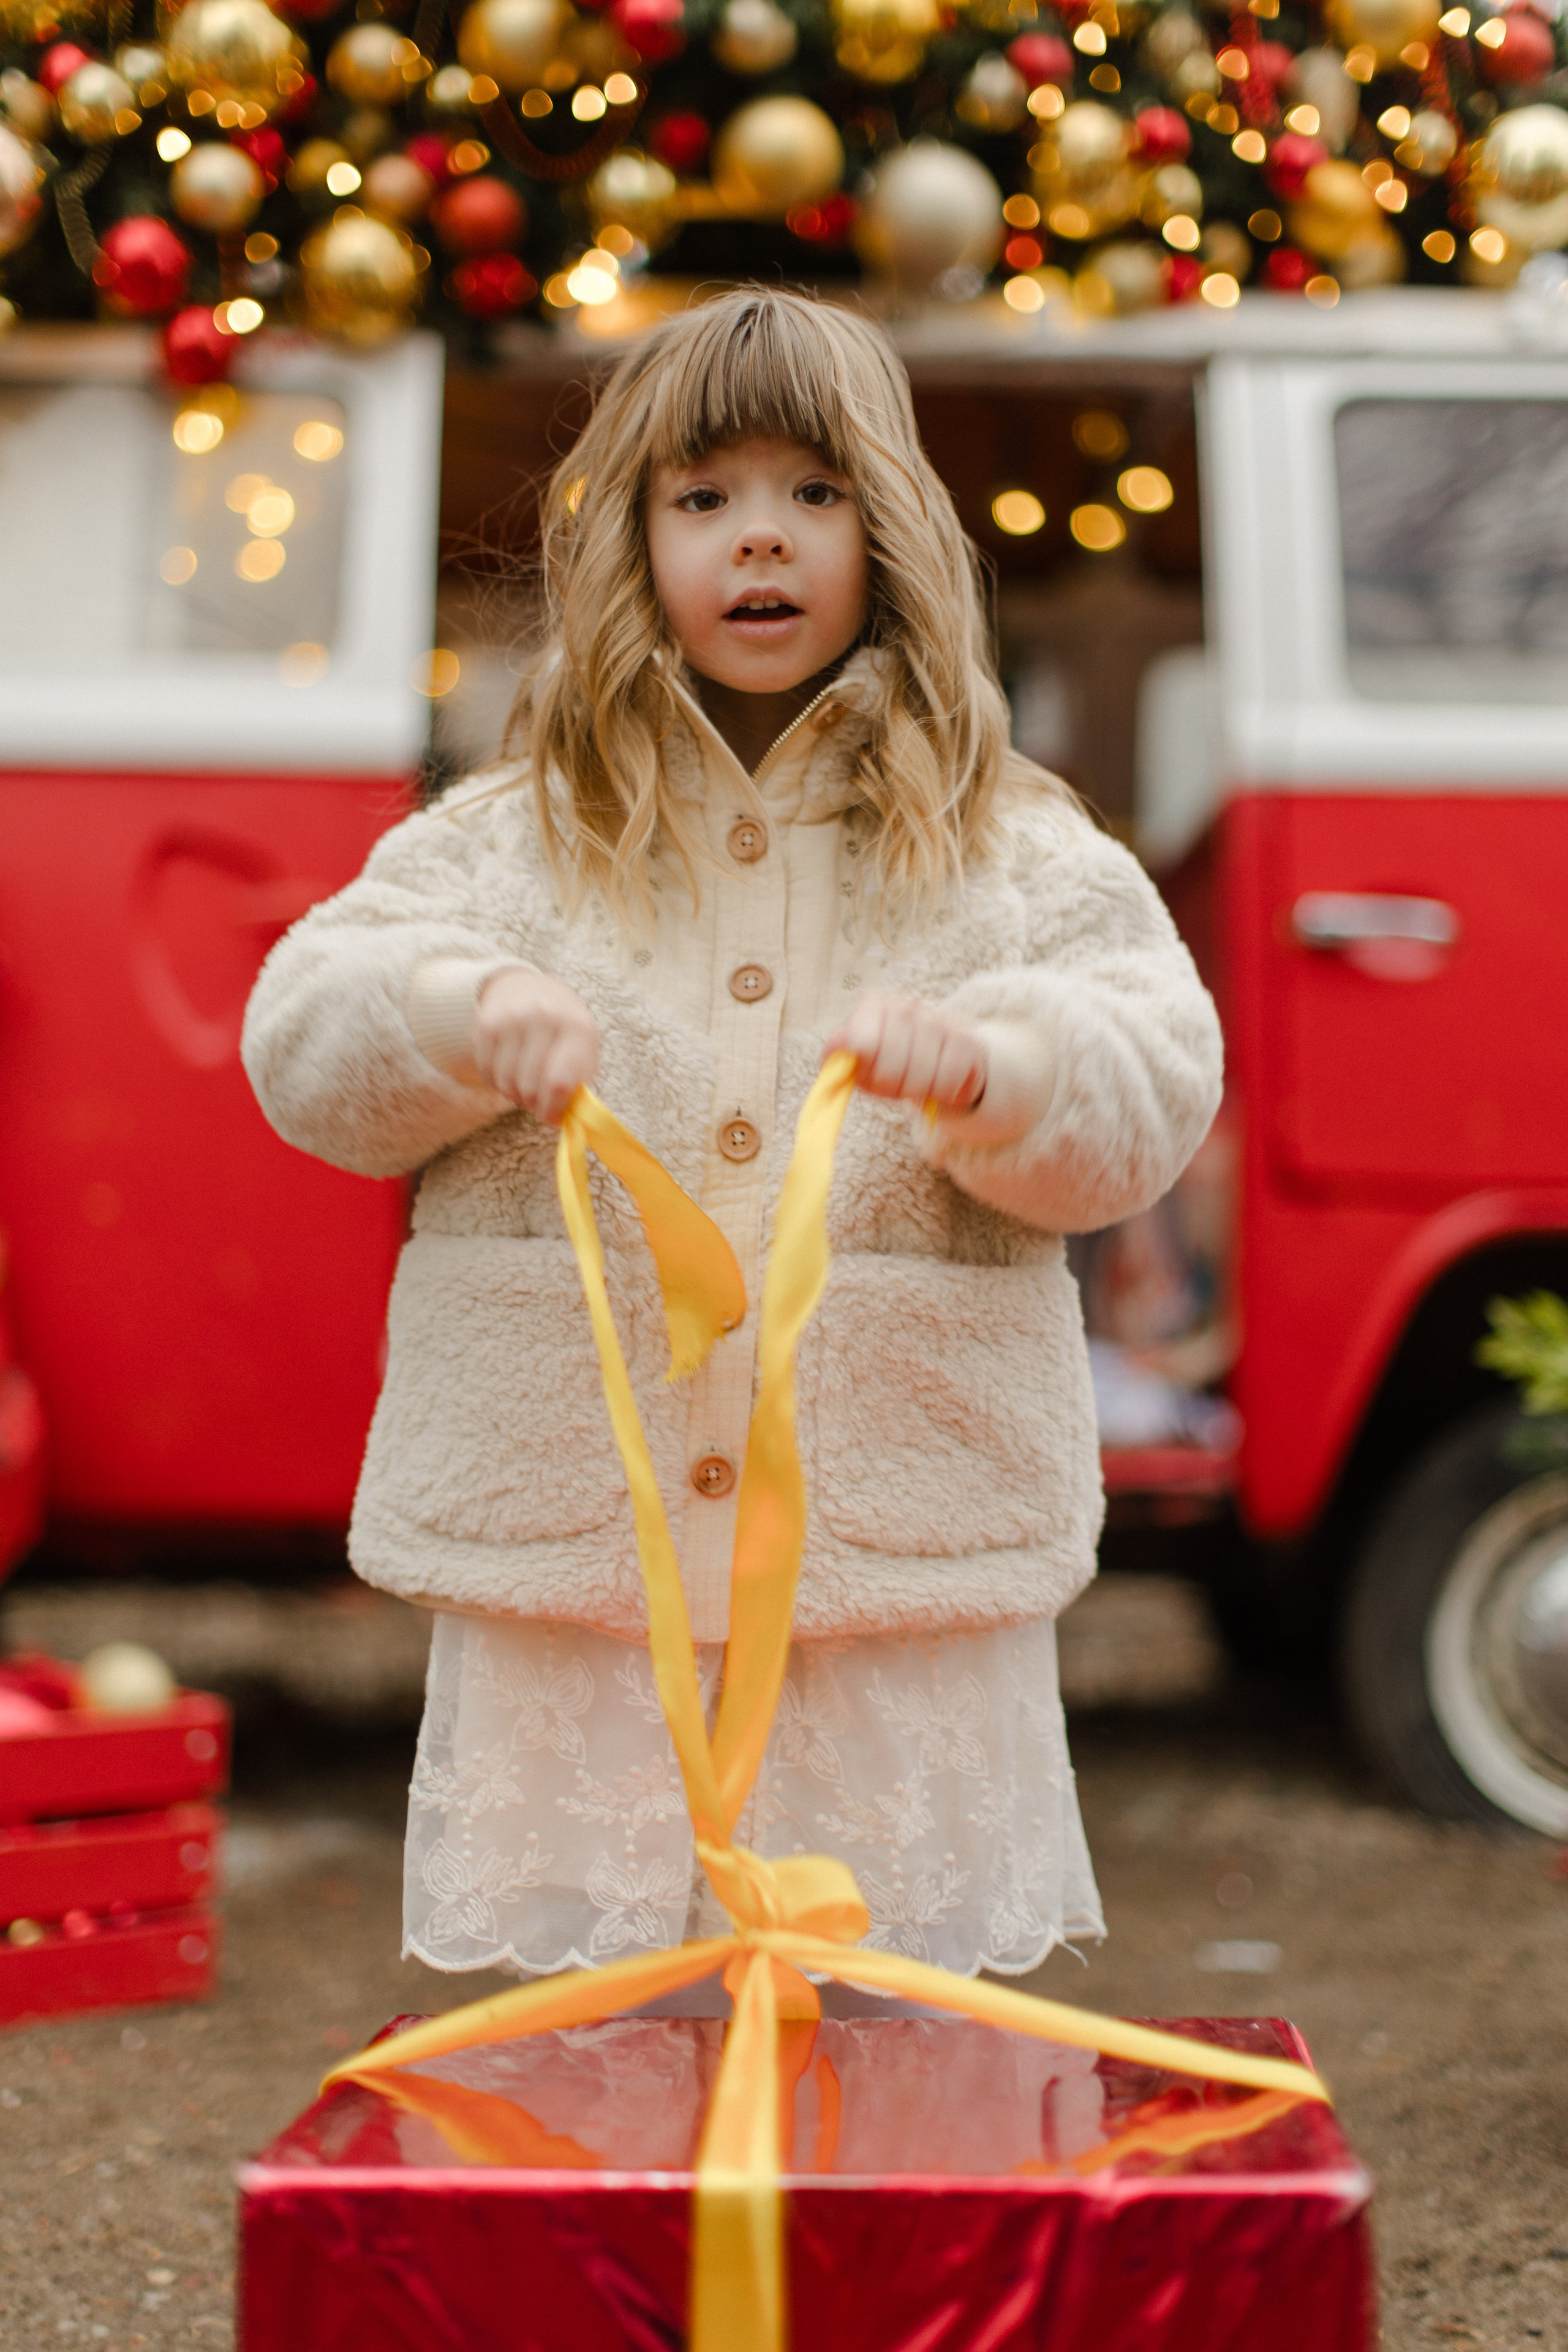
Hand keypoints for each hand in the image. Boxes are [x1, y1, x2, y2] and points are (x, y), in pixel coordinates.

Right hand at [473, 968, 600, 1125]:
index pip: (559, 1083)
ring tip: (525, 1082)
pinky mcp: (486, 1025)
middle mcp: (544, 1019)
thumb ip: (579, 1084)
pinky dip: (497, 1082)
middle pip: (530, 1087)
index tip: (552, 1118)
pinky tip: (509, 1070)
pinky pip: (487, 1073)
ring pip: (506, 1083)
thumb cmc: (562, 1029)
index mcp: (577, 1028)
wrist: (526, 987)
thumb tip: (564, 1120)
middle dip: (534, 1103)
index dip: (553, 1110)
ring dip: (515, 1094)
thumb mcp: (583, 1048)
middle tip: (538, 1100)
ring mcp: (512, 1020)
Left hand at [827, 990, 986, 1112]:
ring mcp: (939, 1020)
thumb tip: (837, 1048)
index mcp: (873, 1006)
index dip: (866, 1070)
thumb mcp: (858, 1062)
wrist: (936, 1056)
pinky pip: (951, 1081)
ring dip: (919, 1091)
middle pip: (892, 1067)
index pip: (862, 1044)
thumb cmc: (887, 1062)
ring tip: (917, 1083)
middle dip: (893, 1087)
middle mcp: (905, 1006)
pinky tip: (939, 1081)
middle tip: (896, 1085)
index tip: (869, 1073)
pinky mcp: (967, 1040)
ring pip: (923, 1077)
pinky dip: (943, 1092)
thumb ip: (839, 1058)